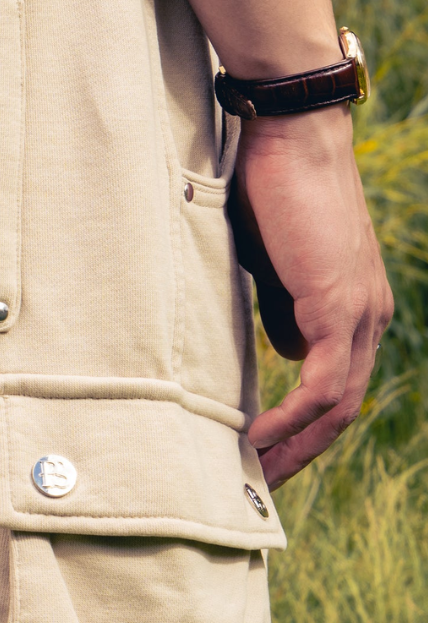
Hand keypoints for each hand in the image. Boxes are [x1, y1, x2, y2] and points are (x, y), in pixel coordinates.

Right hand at [229, 104, 392, 487]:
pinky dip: (291, 418)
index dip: (301, 429)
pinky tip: (257, 439)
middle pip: (342, 410)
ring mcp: (359, 314)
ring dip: (294, 448)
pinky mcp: (339, 306)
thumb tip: (285, 354)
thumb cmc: (271, 187)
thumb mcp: (272, 264)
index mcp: (354, 307)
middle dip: (301, 454)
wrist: (290, 134)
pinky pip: (322, 385)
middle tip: (258, 488)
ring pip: (337, 407)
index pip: (335, 387)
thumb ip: (281, 309)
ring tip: (253, 476)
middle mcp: (369, 317)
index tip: (260, 456)